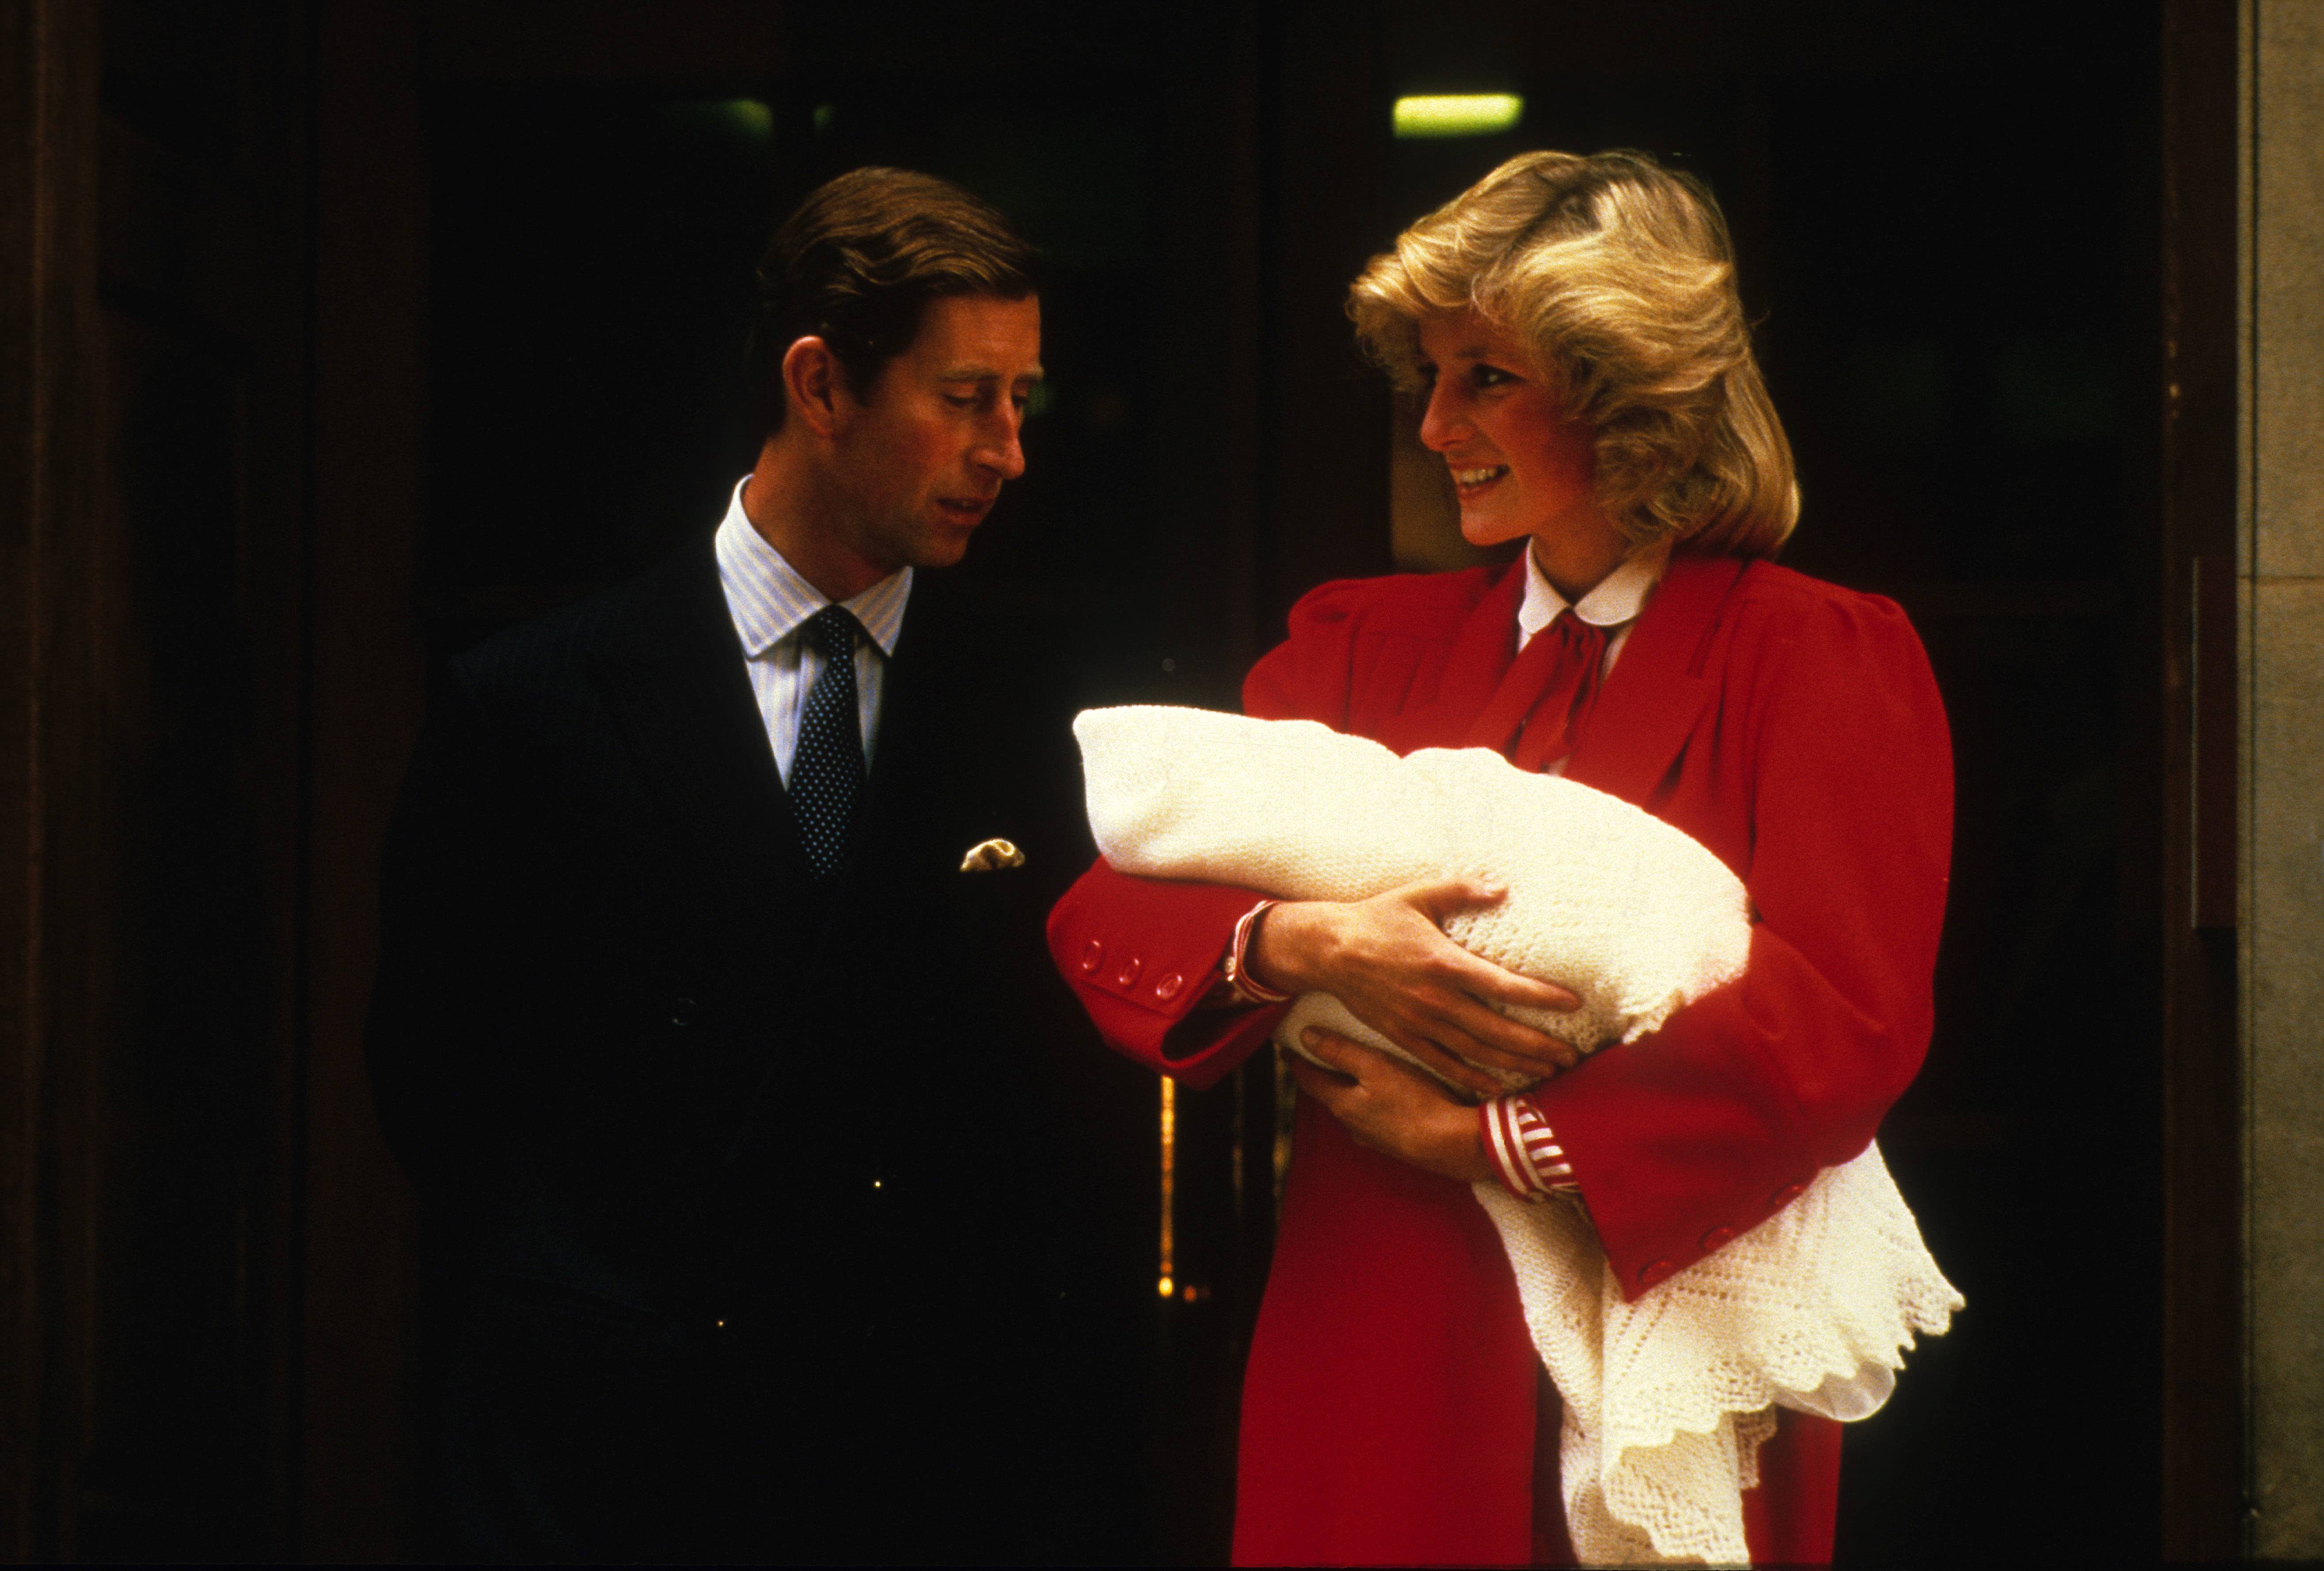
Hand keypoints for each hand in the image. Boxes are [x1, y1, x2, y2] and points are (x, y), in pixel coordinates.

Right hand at [1248, 875, 1581, 1097]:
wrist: (1327, 950)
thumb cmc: (1377, 918)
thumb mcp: (1419, 895)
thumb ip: (1463, 891)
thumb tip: (1502, 887)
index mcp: (1445, 963)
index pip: (1505, 985)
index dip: (1542, 996)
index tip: (1573, 1001)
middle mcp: (1436, 1000)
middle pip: (1498, 1030)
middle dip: (1538, 1045)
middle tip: (1571, 1055)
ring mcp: (1419, 1023)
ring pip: (1476, 1052)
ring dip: (1515, 1064)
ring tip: (1548, 1072)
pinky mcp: (1404, 1037)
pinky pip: (1444, 1064)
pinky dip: (1473, 1078)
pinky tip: (1497, 1086)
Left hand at [1288, 1027, 1496, 1183]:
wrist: (1453, 1145)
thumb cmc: (1415, 1100)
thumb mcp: (1376, 1066)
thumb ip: (1340, 1051)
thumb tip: (1306, 1037)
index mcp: (1341, 1103)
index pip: (1308, 1078)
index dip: (1297, 1060)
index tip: (1286, 1047)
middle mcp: (1352, 1124)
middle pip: (1329, 1094)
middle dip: (1322, 1074)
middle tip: (1317, 1055)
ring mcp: (1373, 1137)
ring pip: (1352, 1108)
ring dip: (1348, 1090)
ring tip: (1351, 1072)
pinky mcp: (1395, 1143)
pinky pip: (1374, 1118)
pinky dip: (1371, 1103)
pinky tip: (1384, 1097)